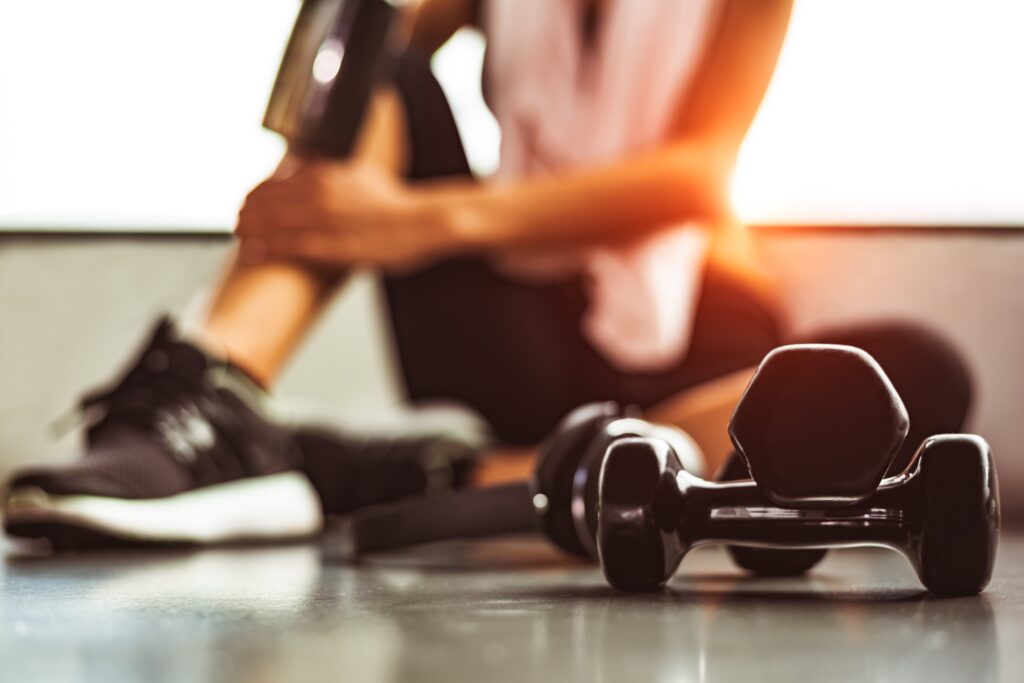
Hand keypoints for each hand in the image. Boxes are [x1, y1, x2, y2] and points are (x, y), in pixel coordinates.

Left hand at [235, 159, 456, 270]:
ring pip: (274, 224)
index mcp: (326, 176)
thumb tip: (313, 170)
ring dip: (251, 230)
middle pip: (269, 202)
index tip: (246, 201)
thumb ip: (333, 173)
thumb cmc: (399, 202)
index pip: (276, 182)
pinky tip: (253, 253)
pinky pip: (292, 248)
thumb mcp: (362, 174)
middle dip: (247, 212)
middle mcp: (320, 195)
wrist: (426, 221)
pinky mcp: (335, 247)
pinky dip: (268, 249)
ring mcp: (326, 222)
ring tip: (238, 235)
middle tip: (236, 221)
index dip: (256, 193)